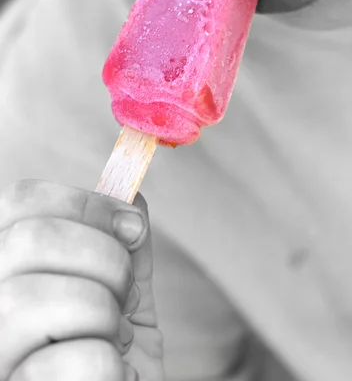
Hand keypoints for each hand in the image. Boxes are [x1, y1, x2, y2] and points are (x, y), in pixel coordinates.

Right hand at [0, 179, 163, 380]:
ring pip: (33, 298)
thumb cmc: (112, 345)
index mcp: (8, 265)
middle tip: (128, 291)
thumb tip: (129, 196)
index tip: (131, 226)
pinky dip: (108, 364)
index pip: (20, 200)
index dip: (84, 204)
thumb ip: (119, 240)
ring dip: (104, 314)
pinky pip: (62, 363)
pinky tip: (113, 371)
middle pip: (30, 239)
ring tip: (116, 336)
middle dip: (105, 258)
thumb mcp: (120, 283)